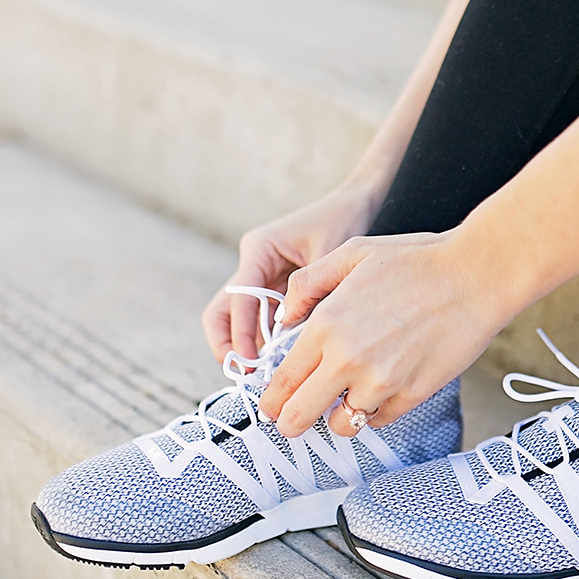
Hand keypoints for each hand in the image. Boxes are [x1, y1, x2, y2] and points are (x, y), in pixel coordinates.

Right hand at [201, 181, 380, 362]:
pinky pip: (262, 318)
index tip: (249, 364)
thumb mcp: (328, 258)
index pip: (239, 298)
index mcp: (259, 249)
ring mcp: (261, 275)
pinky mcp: (275, 286)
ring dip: (246, 346)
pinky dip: (265, 339)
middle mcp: (253, 263)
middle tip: (245, 376)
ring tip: (263, 376)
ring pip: (238, 318)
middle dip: (228, 345)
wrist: (355, 201)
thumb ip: (311, 296)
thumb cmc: (343, 220)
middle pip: (223, 311)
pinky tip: (281, 361)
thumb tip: (296, 341)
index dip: (241, 334)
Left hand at [258, 229, 512, 436]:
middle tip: (293, 419)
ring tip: (345, 398)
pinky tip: (381, 387)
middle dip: (290, 421)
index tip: (272, 406)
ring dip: (338, 417)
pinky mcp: (413, 395)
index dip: (271, 400)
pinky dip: (375, 411)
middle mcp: (348, 359)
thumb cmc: (416, 260)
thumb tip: (284, 316)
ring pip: (342, 426)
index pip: (281, 382)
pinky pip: (379, 420)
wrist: (476, 274)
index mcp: (326, 325)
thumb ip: (307, 283)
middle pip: (299, 416)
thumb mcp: (352, 253)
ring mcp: (382, 382)